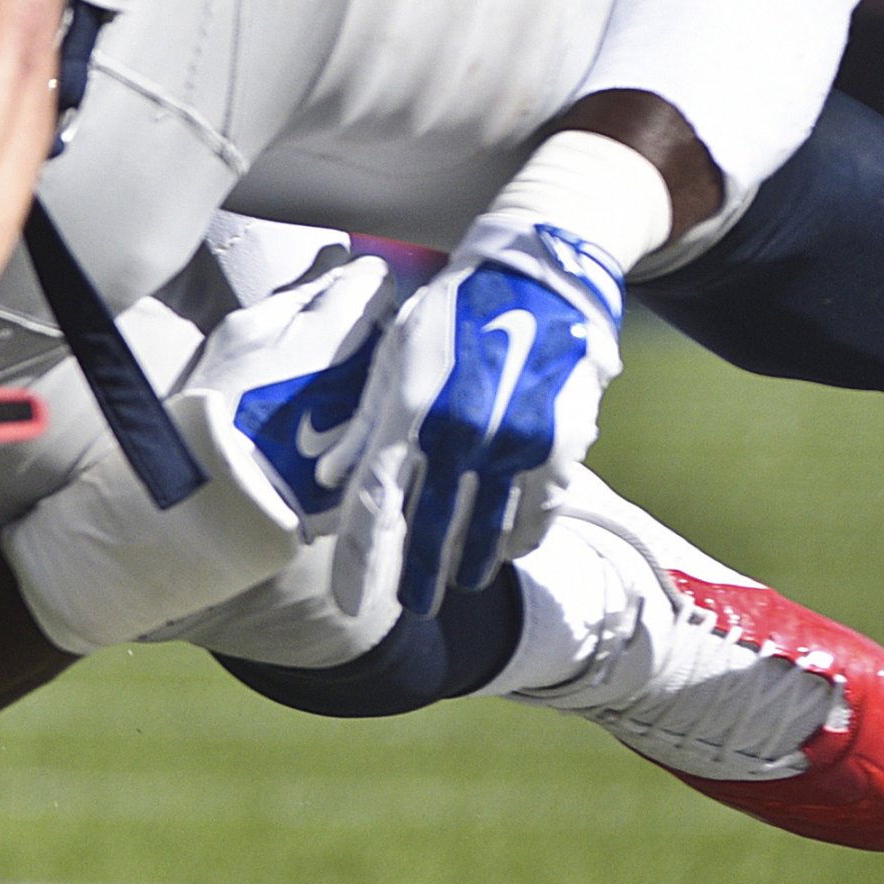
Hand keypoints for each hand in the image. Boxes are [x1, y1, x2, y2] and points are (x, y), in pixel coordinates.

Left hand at [319, 219, 623, 617]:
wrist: (536, 275)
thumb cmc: (452, 312)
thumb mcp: (395, 353)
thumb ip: (363, 420)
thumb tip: (327, 476)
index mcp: (407, 411)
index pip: (371, 504)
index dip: (358, 561)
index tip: (349, 603)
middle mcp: (456, 435)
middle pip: (428, 533)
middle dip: (418, 580)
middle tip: (413, 607)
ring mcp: (510, 445)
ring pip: (485, 534)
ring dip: (469, 567)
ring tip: (460, 583)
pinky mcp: (556, 447)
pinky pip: (534, 516)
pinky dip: (517, 539)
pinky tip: (508, 551)